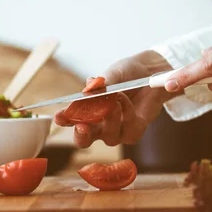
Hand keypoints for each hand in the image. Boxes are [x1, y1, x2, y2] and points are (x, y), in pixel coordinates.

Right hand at [54, 50, 172, 147]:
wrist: (151, 71)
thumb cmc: (126, 74)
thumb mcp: (112, 75)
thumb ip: (101, 84)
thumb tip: (87, 90)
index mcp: (88, 111)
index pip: (72, 120)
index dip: (64, 120)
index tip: (59, 116)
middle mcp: (101, 125)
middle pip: (85, 140)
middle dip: (82, 135)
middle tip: (82, 125)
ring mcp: (118, 130)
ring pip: (109, 137)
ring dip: (110, 119)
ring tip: (114, 100)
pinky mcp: (135, 131)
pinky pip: (129, 131)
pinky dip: (127, 115)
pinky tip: (125, 101)